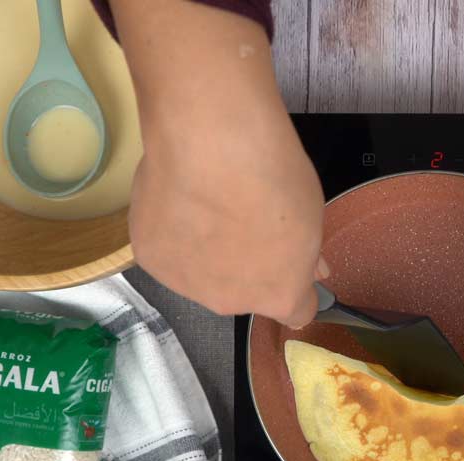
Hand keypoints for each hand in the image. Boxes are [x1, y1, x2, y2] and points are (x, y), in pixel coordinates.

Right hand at [111, 0, 326, 325]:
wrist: (212, 144)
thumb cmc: (274, 175)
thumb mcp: (311, 215)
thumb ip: (306, 251)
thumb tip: (313, 269)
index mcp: (279, 295)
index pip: (296, 314)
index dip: (296, 287)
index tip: (291, 263)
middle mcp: (231, 303)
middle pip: (244, 293)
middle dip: (247, 267)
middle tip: (243, 219)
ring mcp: (186, 285)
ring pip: (201, 275)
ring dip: (206, 253)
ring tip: (205, 204)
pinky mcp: (150, 259)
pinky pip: (168, 252)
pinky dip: (172, 232)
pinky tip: (178, 199)